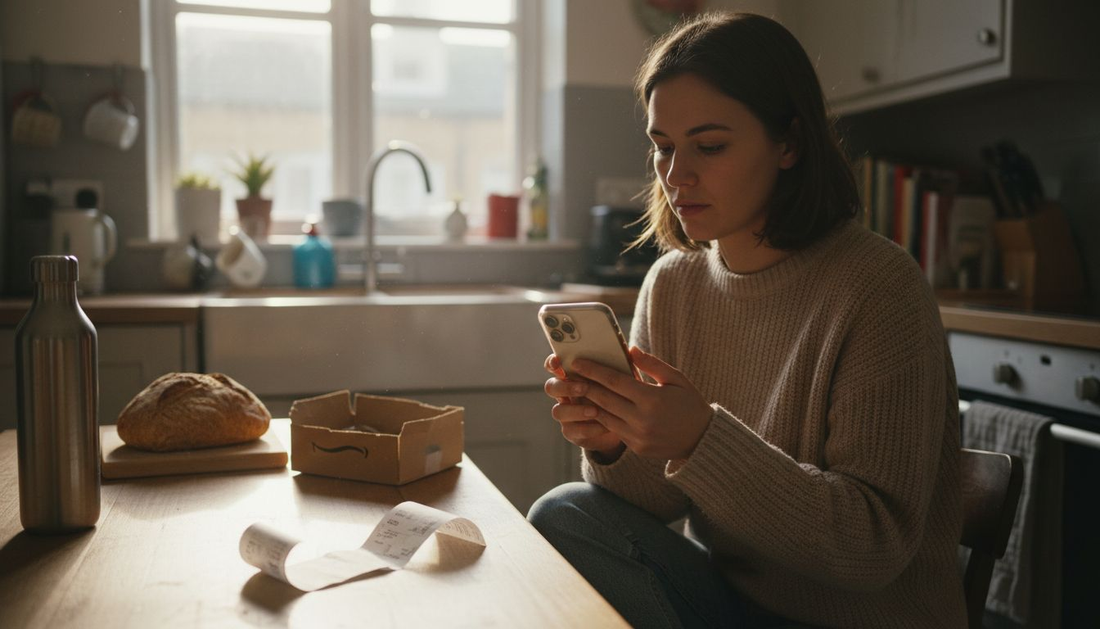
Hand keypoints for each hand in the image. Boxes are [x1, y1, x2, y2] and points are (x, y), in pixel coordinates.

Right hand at [543, 354, 625, 457]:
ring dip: (576, 410)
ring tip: (595, 410)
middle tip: (584, 387)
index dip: (553, 363)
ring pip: (558, 411)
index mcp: (573, 375)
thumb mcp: (626, 378)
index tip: (559, 362)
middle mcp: (565, 393)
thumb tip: (632, 350)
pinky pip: (572, 430)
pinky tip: (604, 426)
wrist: (628, 425)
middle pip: (551, 387)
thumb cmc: (624, 393)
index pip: (554, 365)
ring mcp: (567, 413)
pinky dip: (588, 428)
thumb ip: (624, 365)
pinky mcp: (573, 432)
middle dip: (565, 386)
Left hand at [570, 347, 712, 459]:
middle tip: (569, 374)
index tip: (578, 362)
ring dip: (589, 403)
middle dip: (585, 385)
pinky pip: (614, 430)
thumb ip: (652, 364)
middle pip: (604, 399)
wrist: (702, 440)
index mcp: (651, 399)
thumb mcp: (676, 379)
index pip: (614, 381)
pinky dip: (602, 418)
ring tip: (578, 390)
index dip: (594, 370)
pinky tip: (594, 407)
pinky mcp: (636, 447)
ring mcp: (637, 436)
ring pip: (604, 417)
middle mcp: (641, 419)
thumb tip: (630, 350)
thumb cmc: (690, 404)